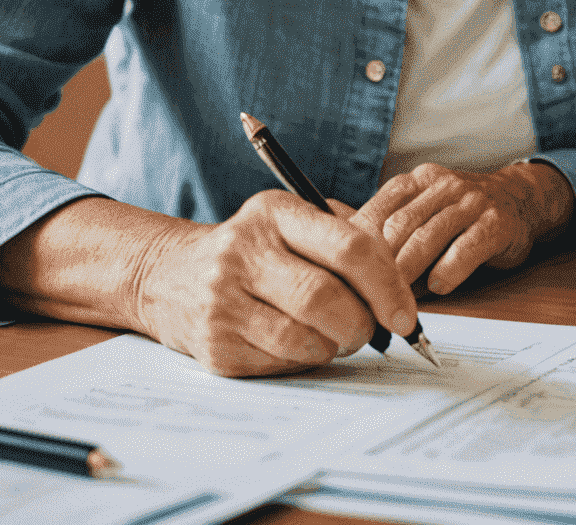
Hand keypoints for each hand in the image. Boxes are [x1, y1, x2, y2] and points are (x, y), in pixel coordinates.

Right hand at [129, 190, 418, 377]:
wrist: (169, 275)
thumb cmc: (256, 249)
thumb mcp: (294, 222)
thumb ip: (346, 239)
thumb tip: (401, 290)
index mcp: (276, 212)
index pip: (349, 247)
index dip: (387, 285)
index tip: (406, 316)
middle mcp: (244, 251)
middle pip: (325, 298)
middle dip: (363, 323)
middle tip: (371, 331)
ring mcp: (223, 300)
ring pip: (303, 337)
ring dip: (336, 345)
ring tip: (338, 336)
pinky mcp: (214, 346)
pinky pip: (279, 362)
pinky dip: (306, 360)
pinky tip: (303, 345)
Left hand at [354, 160, 575, 294]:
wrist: (522, 199)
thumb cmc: (462, 215)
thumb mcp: (426, 210)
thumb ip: (394, 233)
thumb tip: (352, 275)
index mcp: (418, 180)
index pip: (379, 209)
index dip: (357, 246)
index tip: (343, 278)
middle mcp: (443, 185)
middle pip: (399, 225)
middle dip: (378, 265)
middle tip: (363, 298)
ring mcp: (472, 202)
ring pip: (429, 235)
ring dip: (407, 272)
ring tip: (393, 301)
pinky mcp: (496, 222)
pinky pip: (467, 246)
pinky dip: (449, 268)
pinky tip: (439, 286)